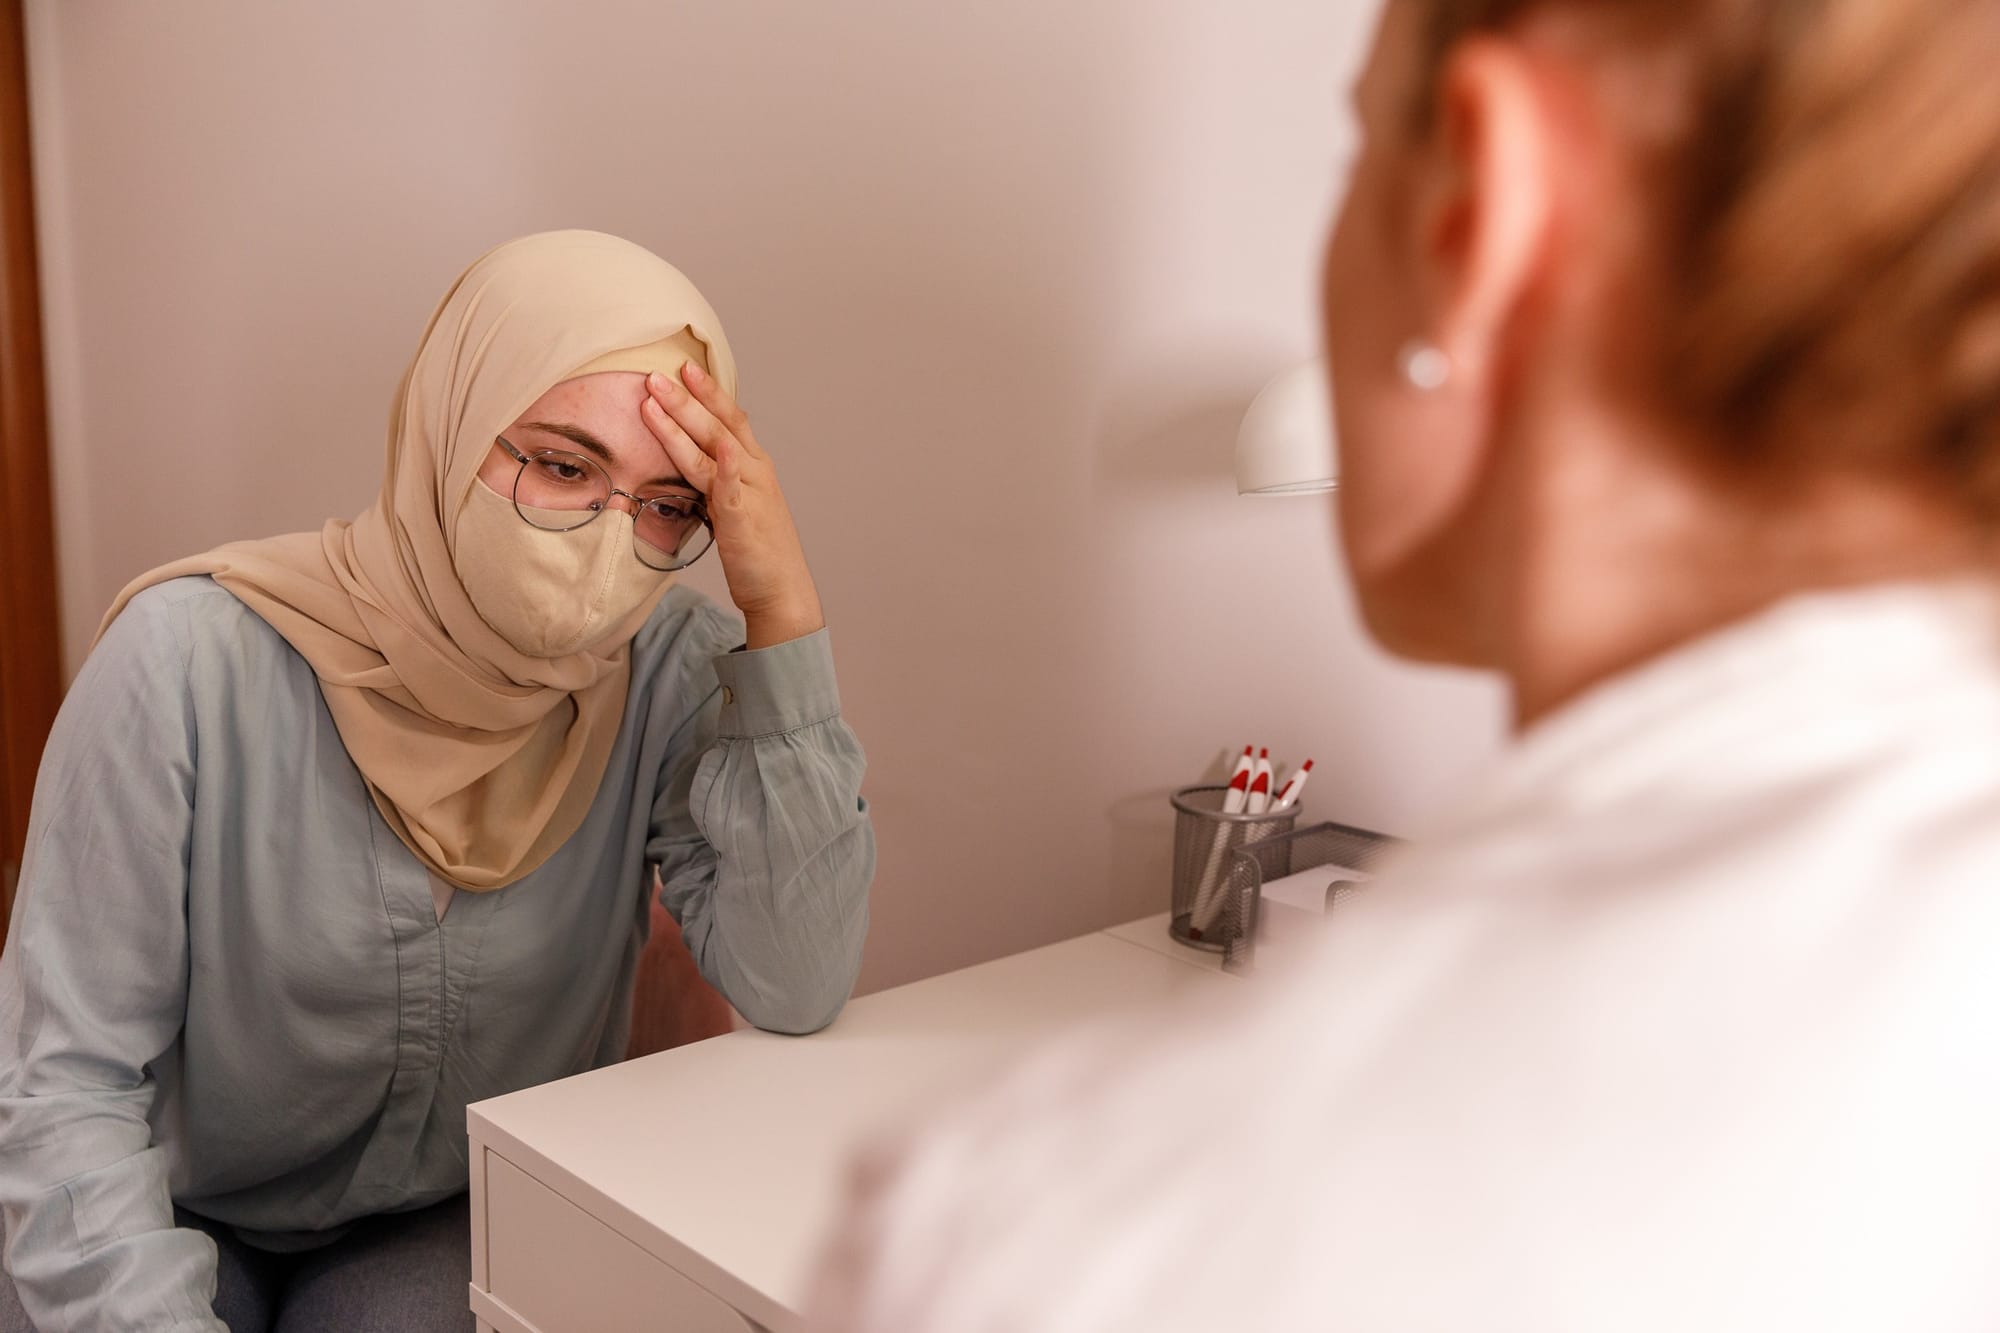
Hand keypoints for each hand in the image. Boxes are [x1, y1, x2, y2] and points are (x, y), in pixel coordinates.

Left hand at [641, 363, 825, 649]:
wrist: (780, 590)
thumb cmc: (756, 550)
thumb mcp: (733, 505)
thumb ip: (716, 480)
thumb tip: (691, 461)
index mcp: (753, 466)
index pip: (729, 419)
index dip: (707, 392)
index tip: (684, 367)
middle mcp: (755, 472)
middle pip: (718, 425)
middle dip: (686, 397)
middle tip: (657, 373)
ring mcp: (750, 494)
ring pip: (714, 449)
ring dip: (684, 421)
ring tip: (656, 398)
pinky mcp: (742, 520)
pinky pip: (732, 488)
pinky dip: (727, 467)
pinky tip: (720, 448)